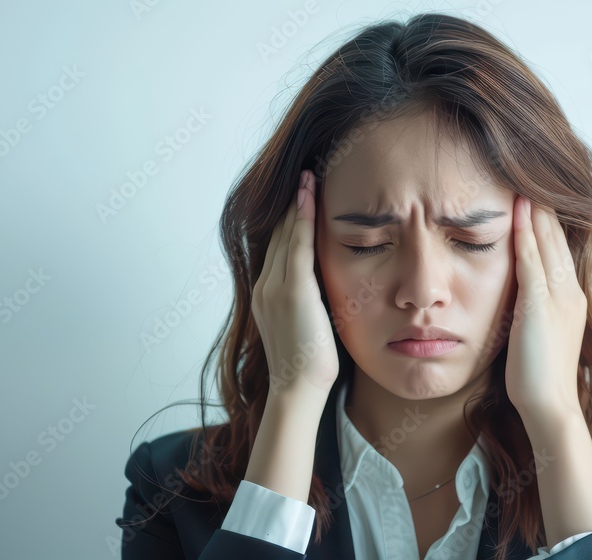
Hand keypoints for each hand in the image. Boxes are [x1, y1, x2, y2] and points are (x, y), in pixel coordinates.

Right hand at [251, 169, 338, 402]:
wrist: (298, 388)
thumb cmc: (310, 364)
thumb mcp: (307, 325)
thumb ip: (311, 301)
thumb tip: (327, 289)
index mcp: (266, 294)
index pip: (277, 247)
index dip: (288, 220)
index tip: (301, 196)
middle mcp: (264, 286)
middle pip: (277, 235)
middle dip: (291, 205)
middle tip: (304, 175)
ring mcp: (275, 288)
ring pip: (286, 235)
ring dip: (298, 204)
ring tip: (308, 177)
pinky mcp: (292, 291)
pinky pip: (297, 246)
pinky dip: (303, 219)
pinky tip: (311, 198)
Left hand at [504, 195, 586, 420]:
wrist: (551, 405)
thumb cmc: (538, 377)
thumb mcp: (537, 334)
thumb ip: (531, 309)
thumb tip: (516, 295)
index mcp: (570, 297)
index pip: (558, 247)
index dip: (546, 219)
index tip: (533, 192)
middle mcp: (569, 291)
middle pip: (556, 236)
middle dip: (543, 204)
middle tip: (531, 172)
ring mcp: (558, 296)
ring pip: (547, 241)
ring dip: (535, 209)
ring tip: (524, 179)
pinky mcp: (542, 304)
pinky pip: (534, 260)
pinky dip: (527, 233)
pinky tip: (518, 211)